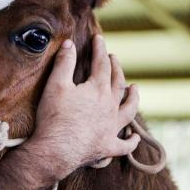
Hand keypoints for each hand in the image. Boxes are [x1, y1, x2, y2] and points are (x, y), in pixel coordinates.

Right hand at [27, 34, 140, 179]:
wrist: (55, 151)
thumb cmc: (54, 117)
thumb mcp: (56, 84)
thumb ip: (64, 62)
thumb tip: (70, 43)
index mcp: (98, 90)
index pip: (102, 63)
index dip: (100, 49)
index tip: (98, 38)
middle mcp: (110, 107)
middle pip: (117, 82)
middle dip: (115, 67)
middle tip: (113, 58)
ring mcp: (111, 128)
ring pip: (129, 110)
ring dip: (133, 98)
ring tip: (135, 88)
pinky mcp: (108, 147)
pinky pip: (124, 145)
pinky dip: (131, 141)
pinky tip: (134, 137)